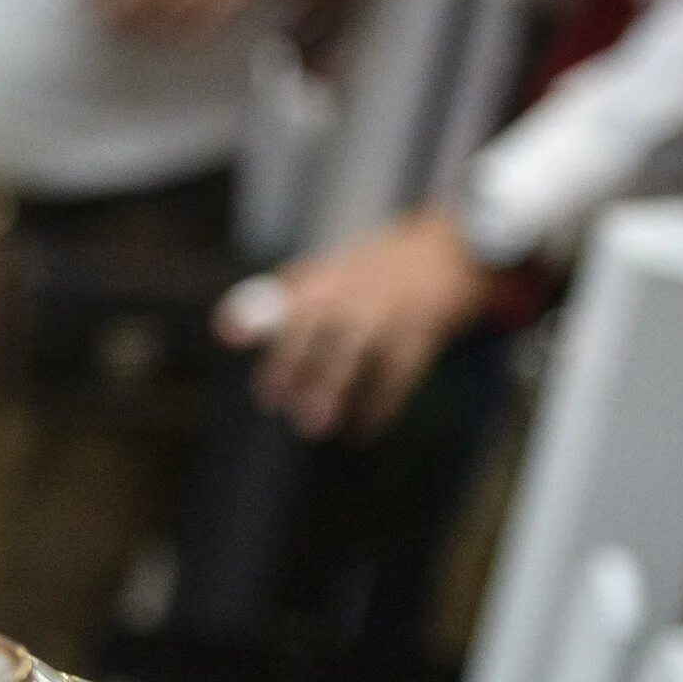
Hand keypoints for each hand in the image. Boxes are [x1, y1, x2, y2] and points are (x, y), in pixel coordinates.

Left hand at [221, 209, 495, 438]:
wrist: (455, 251)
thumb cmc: (381, 266)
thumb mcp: (334, 267)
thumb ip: (285, 296)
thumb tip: (228, 328)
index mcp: (328, 277)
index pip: (286, 296)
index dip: (257, 313)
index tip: (230, 336)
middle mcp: (355, 293)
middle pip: (317, 328)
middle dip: (293, 364)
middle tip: (275, 401)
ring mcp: (390, 315)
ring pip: (355, 354)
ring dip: (333, 389)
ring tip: (313, 424)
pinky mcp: (422, 337)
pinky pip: (397, 376)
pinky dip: (380, 407)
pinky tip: (362, 430)